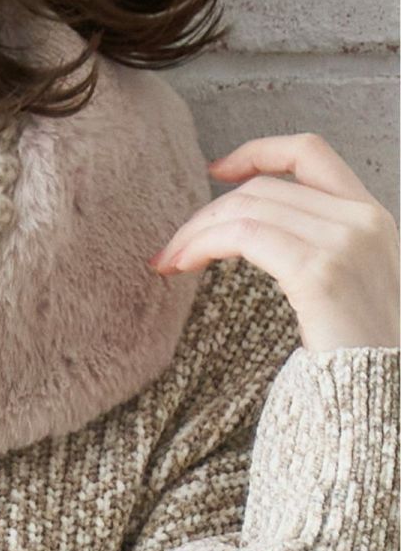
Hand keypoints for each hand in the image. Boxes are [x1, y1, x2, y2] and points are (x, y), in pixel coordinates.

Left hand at [147, 132, 400, 351]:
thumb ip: (318, 240)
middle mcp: (364, 220)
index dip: (256, 151)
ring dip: (195, 232)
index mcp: (373, 216)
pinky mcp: (321, 272)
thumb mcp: (351, 277)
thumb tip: (246, 219)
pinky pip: (243, 236)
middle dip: (207, 212)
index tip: (215, 169)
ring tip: (170, 259)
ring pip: (244, 209)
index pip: (310, 152)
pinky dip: (202, 244)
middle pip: (262, 188)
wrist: (383, 399)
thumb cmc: (358, 349)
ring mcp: (346, 243)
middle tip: (174, 245)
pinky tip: (182, 264)